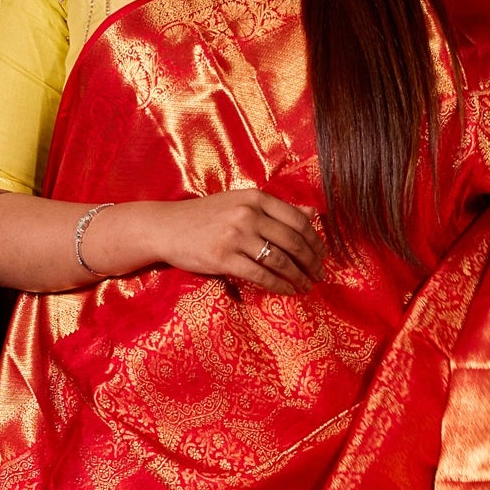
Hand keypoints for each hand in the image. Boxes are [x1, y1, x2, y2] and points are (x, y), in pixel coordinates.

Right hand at [125, 186, 324, 293]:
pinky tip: (288, 291)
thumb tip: (314, 214)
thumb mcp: (242, 203)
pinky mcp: (223, 258)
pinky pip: (260, 275)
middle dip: (312, 262)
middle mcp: (248, 214)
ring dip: (299, 276)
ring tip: (307, 286)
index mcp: (255, 198)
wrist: (167, 227)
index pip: (298, 220)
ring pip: (280, 260)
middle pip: (293, 241)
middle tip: (320, 275)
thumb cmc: (207, 216)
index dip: (316, 241)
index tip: (322, 255)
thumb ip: (277, 209)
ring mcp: (235, 236)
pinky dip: (279, 286)